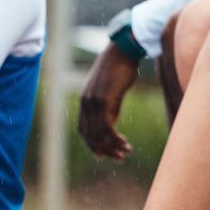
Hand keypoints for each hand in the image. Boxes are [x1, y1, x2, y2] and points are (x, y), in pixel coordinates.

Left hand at [77, 42, 139, 160]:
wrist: (123, 51)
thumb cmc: (120, 68)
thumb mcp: (110, 90)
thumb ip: (108, 106)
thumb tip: (111, 122)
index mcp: (84, 101)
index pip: (83, 130)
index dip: (92, 144)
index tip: (105, 153)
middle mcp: (85, 103)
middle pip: (89, 136)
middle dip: (104, 150)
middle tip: (119, 158)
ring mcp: (93, 103)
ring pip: (98, 135)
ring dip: (112, 148)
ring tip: (125, 153)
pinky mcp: (104, 101)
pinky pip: (107, 128)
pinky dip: (115, 140)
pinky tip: (126, 144)